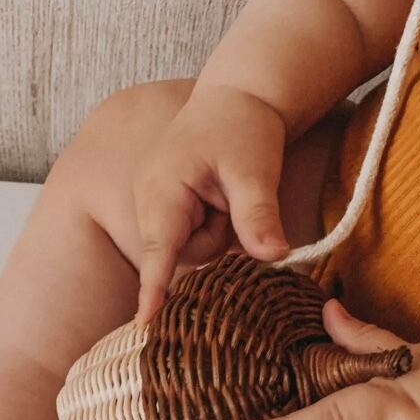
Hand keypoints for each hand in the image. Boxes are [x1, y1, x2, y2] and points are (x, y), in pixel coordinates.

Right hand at [133, 84, 288, 322]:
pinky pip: (190, 240)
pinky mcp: (163, 212)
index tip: (144, 322)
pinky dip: (211, 226)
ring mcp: (153, 207)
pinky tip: (218, 201)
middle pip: (183, 256)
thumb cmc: (243, 126)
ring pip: (189, 251)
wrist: (236, 96)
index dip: (154, 289)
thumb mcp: (256, 169)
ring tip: (226, 195)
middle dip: (215, 239)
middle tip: (233, 200)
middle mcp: (148, 203)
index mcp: (162, 191)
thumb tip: (274, 256)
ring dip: (216, 232)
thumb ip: (259, 215)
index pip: (160, 251)